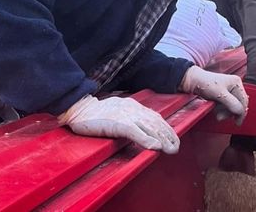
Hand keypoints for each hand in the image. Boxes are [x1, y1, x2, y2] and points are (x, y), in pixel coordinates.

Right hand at [58, 95, 179, 153]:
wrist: (80, 109)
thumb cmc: (95, 113)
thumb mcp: (117, 112)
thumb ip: (129, 118)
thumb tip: (139, 128)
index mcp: (132, 106)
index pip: (155, 117)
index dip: (166, 128)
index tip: (174, 138)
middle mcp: (132, 109)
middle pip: (156, 123)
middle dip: (168, 135)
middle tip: (176, 147)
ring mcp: (125, 115)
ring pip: (149, 127)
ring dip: (162, 139)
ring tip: (170, 149)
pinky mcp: (117, 123)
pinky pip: (135, 131)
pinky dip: (146, 139)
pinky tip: (154, 147)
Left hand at [179, 66, 248, 124]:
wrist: (193, 81)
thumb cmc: (205, 83)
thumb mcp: (220, 94)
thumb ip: (231, 103)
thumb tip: (240, 112)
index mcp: (236, 82)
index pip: (243, 100)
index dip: (241, 112)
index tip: (237, 122)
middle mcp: (234, 86)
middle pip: (238, 104)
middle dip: (230, 112)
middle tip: (220, 117)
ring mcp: (229, 90)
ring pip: (232, 106)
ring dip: (225, 112)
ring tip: (217, 114)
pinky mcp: (223, 94)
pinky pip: (226, 105)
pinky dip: (222, 110)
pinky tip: (216, 110)